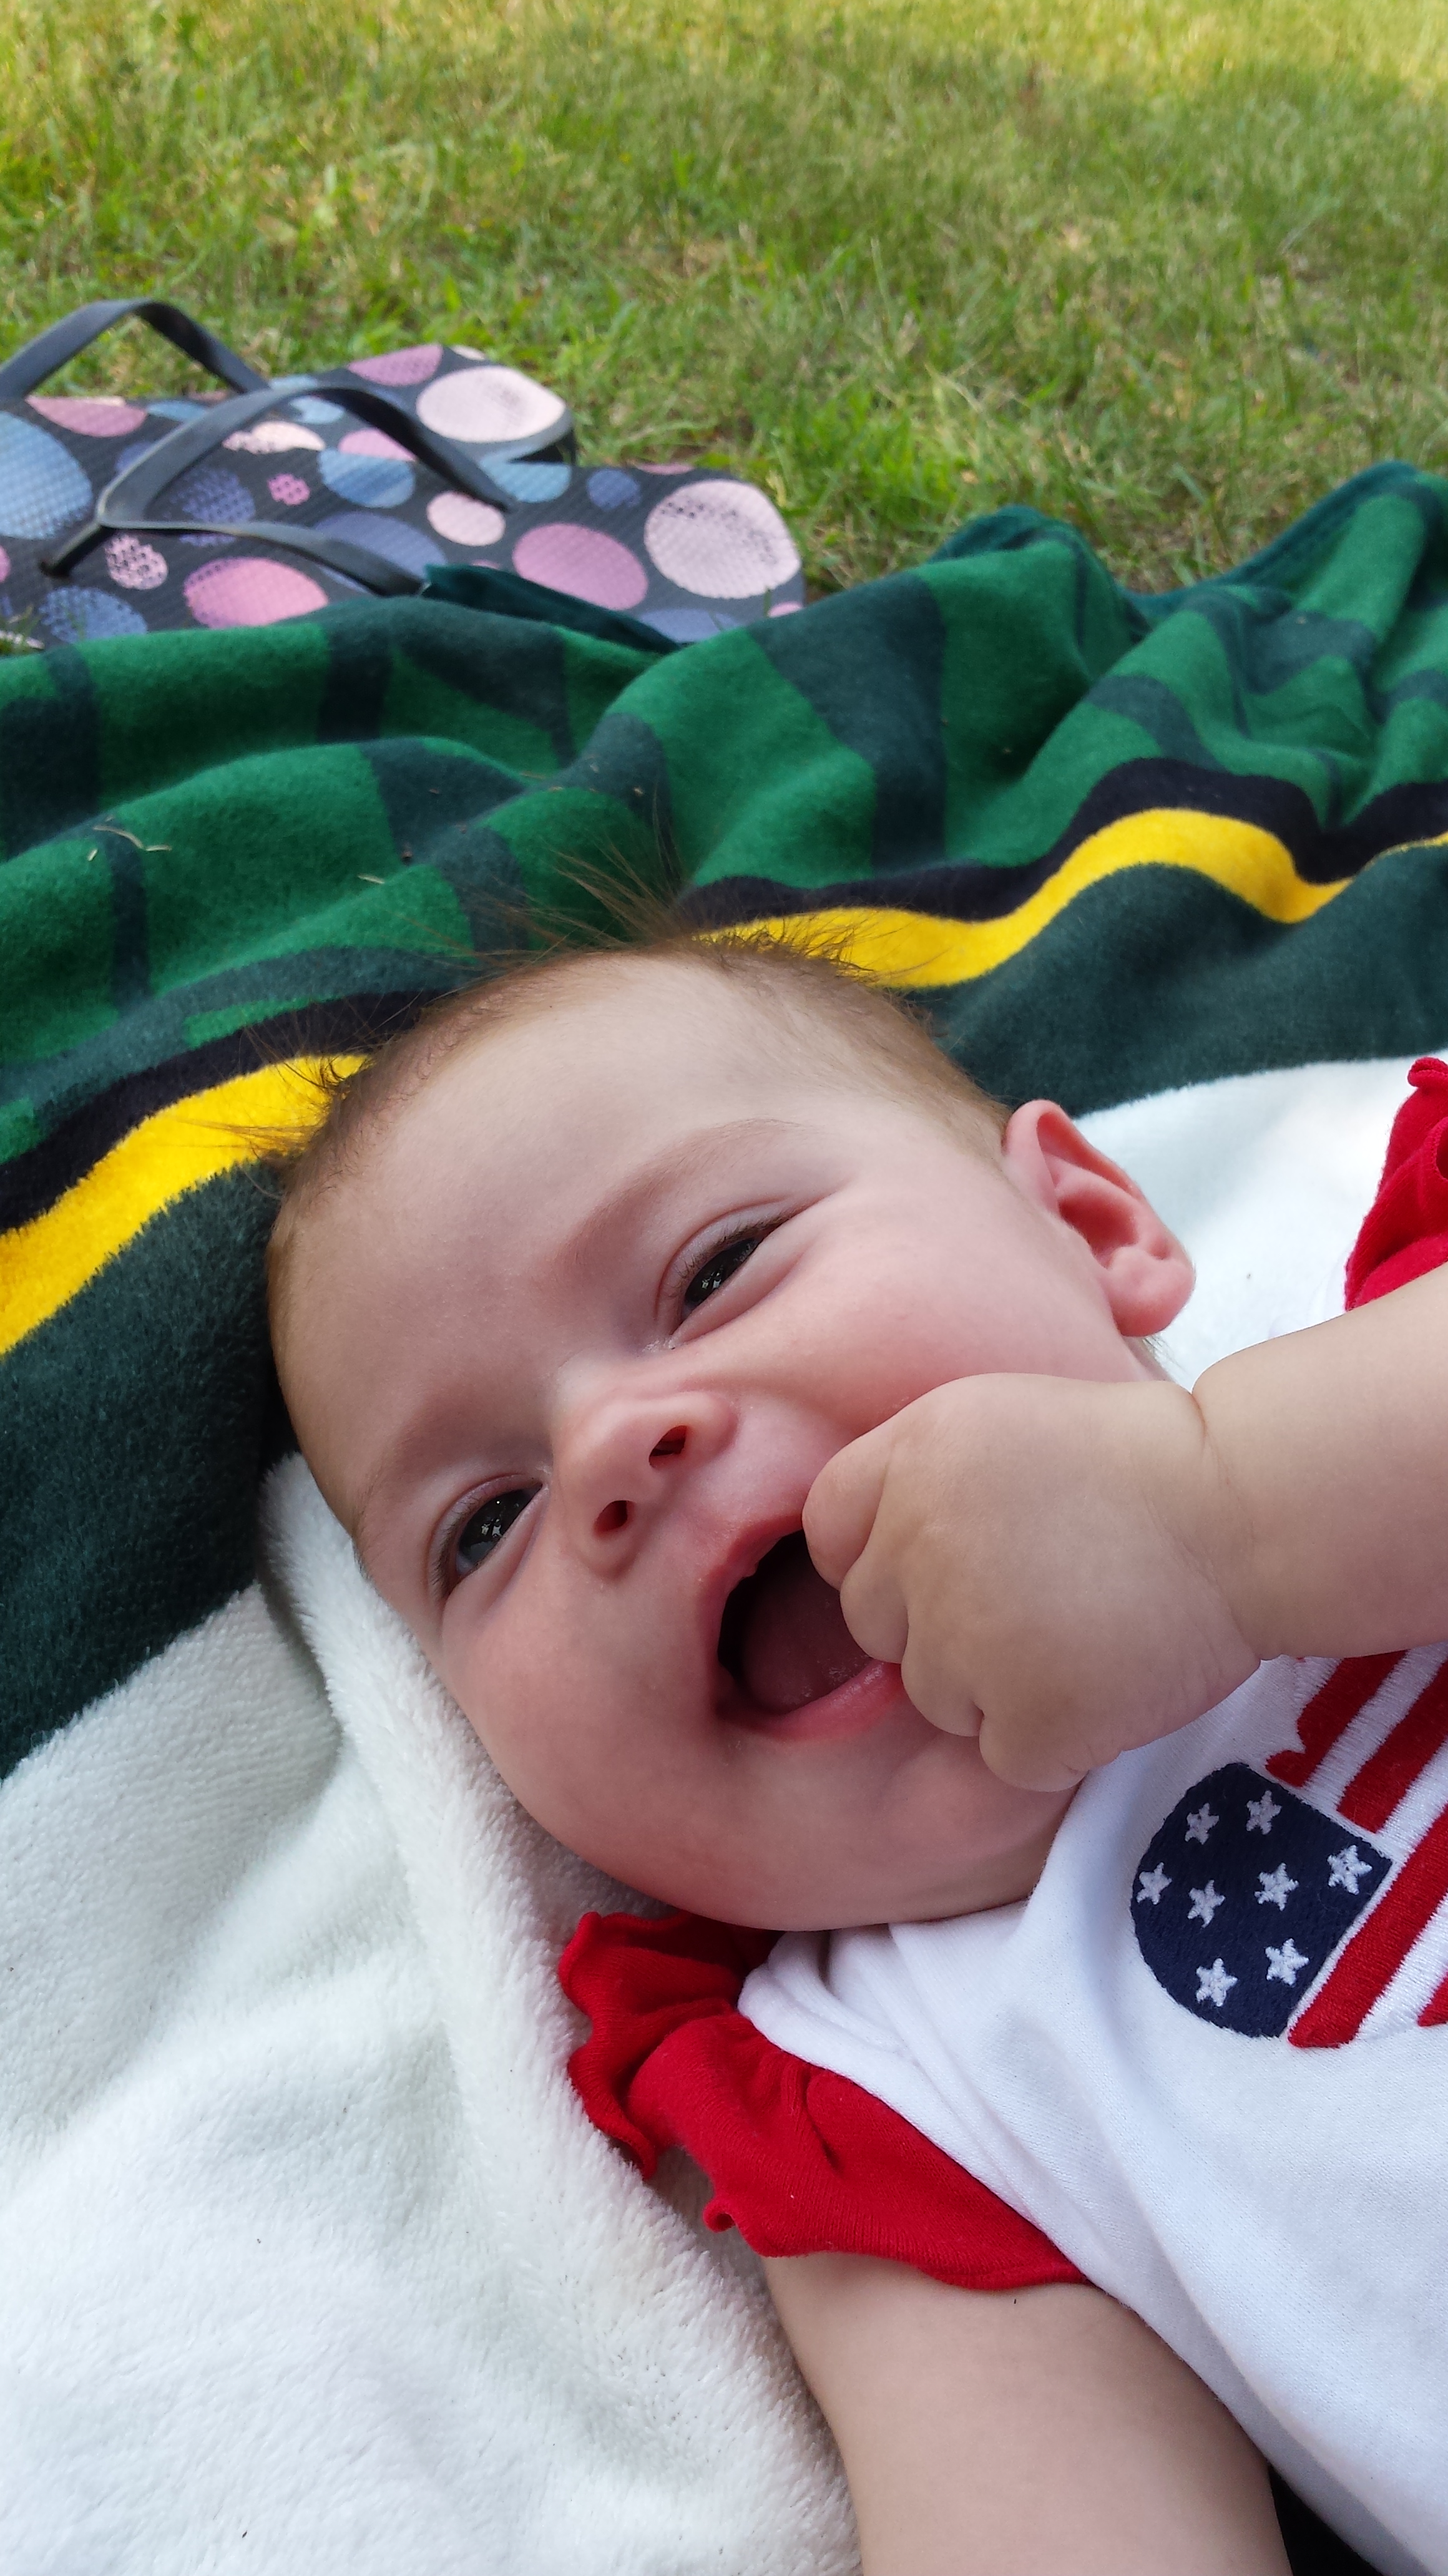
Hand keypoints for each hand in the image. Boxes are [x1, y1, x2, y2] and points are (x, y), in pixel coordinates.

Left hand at [803, 1373, 1260, 1790]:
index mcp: (911, 1455)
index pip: (829, 1532)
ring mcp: (966, 1637)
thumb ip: (917, 1475)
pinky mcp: (1025, 1718)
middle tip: (1037, 1593)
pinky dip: (1052, 1737)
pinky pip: (1000, 1756)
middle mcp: (918, 1541)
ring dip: (996, 1683)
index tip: (946, 1561)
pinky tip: (1104, 1678)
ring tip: (1082, 1627)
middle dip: (938, 1623)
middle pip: (873, 1625)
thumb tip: (858, 1555)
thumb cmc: (1139, 1463)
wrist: (1248, 1510)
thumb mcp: (1003, 1418)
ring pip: (934, 1698)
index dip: (881, 1556)